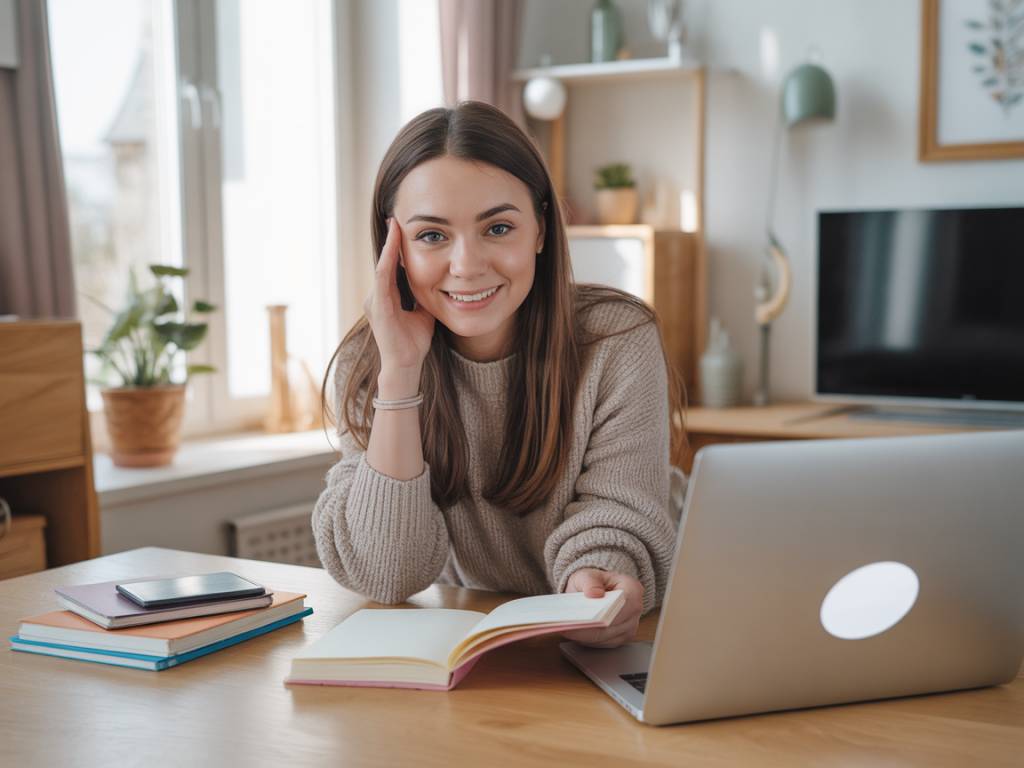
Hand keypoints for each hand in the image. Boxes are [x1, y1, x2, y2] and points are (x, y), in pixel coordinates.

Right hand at [363, 217, 435, 373]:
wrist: (406, 365)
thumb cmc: (413, 343)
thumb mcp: (423, 314)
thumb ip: (425, 299)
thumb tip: (440, 285)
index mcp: (386, 298)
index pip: (391, 267)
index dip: (396, 248)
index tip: (402, 228)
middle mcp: (376, 296)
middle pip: (384, 262)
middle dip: (390, 240)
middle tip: (396, 217)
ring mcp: (375, 301)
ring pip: (382, 265)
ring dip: (389, 245)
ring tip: (395, 225)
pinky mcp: (379, 307)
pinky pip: (383, 277)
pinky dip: (387, 260)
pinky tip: (393, 246)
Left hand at [561, 568, 642, 648]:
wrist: (594, 590)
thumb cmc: (593, 581)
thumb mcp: (587, 575)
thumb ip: (590, 581)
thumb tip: (594, 594)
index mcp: (632, 589)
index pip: (619, 607)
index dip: (600, 615)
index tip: (581, 620)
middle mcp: (635, 610)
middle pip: (612, 626)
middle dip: (588, 629)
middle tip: (566, 628)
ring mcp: (630, 626)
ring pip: (606, 638)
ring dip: (586, 637)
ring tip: (566, 631)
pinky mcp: (621, 638)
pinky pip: (603, 644)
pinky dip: (588, 641)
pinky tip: (574, 635)